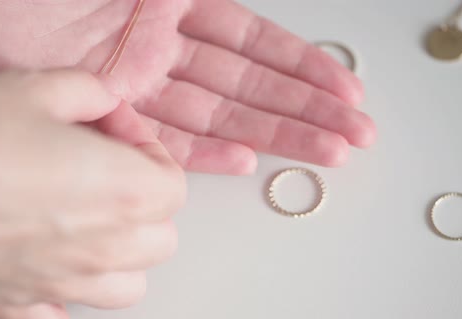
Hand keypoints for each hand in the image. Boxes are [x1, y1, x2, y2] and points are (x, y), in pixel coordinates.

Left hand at [0, 0, 375, 174]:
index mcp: (174, 5)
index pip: (256, 41)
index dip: (305, 65)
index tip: (344, 87)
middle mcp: (163, 48)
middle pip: (251, 84)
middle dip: (307, 107)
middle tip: (354, 131)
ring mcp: (139, 83)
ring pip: (221, 115)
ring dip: (276, 133)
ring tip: (325, 151)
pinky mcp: (108, 111)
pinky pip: (167, 138)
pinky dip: (207, 152)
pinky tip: (246, 161)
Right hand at [0, 69, 185, 318]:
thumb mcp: (35, 87)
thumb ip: (90, 92)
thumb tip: (106, 102)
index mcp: (124, 192)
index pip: (174, 185)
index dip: (150, 152)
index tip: (116, 134)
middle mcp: (105, 248)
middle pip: (161, 236)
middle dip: (144, 200)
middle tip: (106, 170)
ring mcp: (64, 284)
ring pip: (128, 285)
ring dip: (122, 255)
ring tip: (90, 223)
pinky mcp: (18, 304)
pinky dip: (64, 306)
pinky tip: (52, 280)